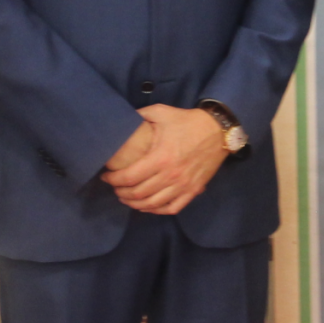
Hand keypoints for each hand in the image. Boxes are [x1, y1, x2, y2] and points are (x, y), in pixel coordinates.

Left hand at [102, 105, 228, 214]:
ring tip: (126, 198)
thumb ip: (139, 115)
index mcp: (160, 157)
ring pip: (152, 204)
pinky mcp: (193, 191)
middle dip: (121, 192)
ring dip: (135, 204)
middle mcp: (170, 176)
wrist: (218, 131)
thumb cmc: (188, 121)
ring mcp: (183, 186)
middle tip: (114, 187)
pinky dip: (156, 210)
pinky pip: (171, 208)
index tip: (106, 176)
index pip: (129, 177)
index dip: (113, 180)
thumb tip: (121, 119)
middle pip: (138, 193)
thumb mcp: (161, 112)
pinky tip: (147, 206)